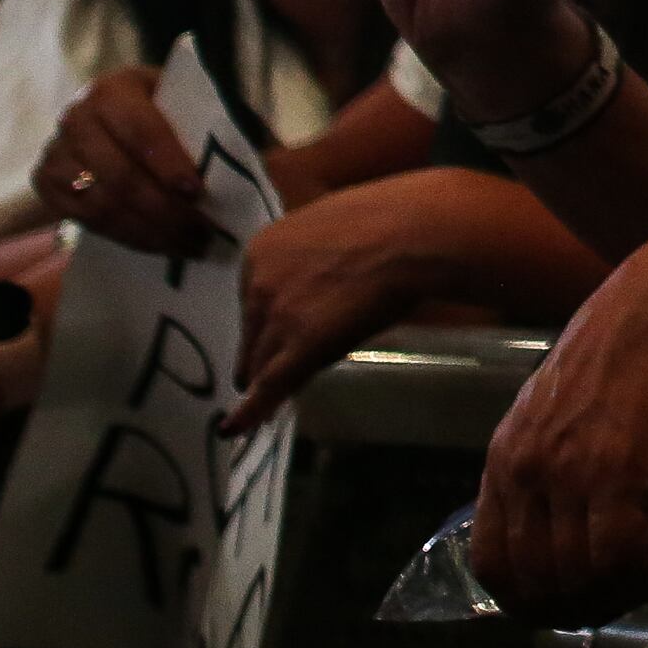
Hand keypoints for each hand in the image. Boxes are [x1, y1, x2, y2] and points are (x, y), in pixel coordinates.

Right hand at [32, 64, 219, 253]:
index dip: (167, 162)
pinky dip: (126, 237)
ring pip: (101, 203)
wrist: (110, 122)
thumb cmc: (164, 113)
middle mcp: (76, 116)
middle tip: (204, 236)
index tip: (196, 191)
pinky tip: (158, 247)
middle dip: (165, 211)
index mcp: (113, 89)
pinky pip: (85, 220)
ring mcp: (55, 152)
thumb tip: (249, 171)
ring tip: (189, 248)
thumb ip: (206, 128)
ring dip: (148, 232)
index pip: (140, 129)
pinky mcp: (46, 184)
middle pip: (120, 175)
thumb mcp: (183, 104)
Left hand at [221, 181, 450, 432]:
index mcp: (261, 250)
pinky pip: (269, 386)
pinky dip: (250, 412)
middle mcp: (257, 283)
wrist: (413, 231)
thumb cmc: (389, 218)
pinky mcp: (300, 346)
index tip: (280, 331)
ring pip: (261, 361)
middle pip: (253, 332)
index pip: (254, 298)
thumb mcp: (332, 229)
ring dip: (263, 381)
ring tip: (259, 404)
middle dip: (260, 353)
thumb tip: (326, 275)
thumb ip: (314, 256)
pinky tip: (235, 428)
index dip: (270, 319)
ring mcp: (277, 317)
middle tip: (260, 377)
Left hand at [465, 233, 647, 624]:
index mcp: (504, 456)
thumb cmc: (628, 351)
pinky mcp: (619, 470)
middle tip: (619, 605)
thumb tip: (569, 519)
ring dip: (613, 600)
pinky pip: (617, 557)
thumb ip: (552, 461)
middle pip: (533, 582)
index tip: (567, 605)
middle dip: (576, 610)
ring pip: (574, 578)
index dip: (526, 603)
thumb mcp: (561, 409)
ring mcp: (569, 472)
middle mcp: (525, 469)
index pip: (490, 563)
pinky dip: (639, 580)